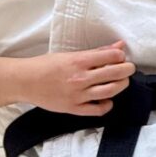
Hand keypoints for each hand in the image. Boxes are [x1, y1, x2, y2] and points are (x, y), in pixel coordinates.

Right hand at [19, 41, 134, 115]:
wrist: (26, 81)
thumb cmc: (46, 65)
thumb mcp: (70, 54)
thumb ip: (96, 52)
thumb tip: (118, 46)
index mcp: (79, 61)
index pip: (110, 56)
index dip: (120, 55)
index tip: (121, 56)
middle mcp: (80, 78)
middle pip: (114, 74)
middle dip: (127, 70)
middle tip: (129, 68)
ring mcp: (78, 95)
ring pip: (109, 91)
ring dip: (121, 85)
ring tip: (122, 81)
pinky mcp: (74, 109)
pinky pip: (97, 110)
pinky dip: (107, 105)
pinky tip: (107, 99)